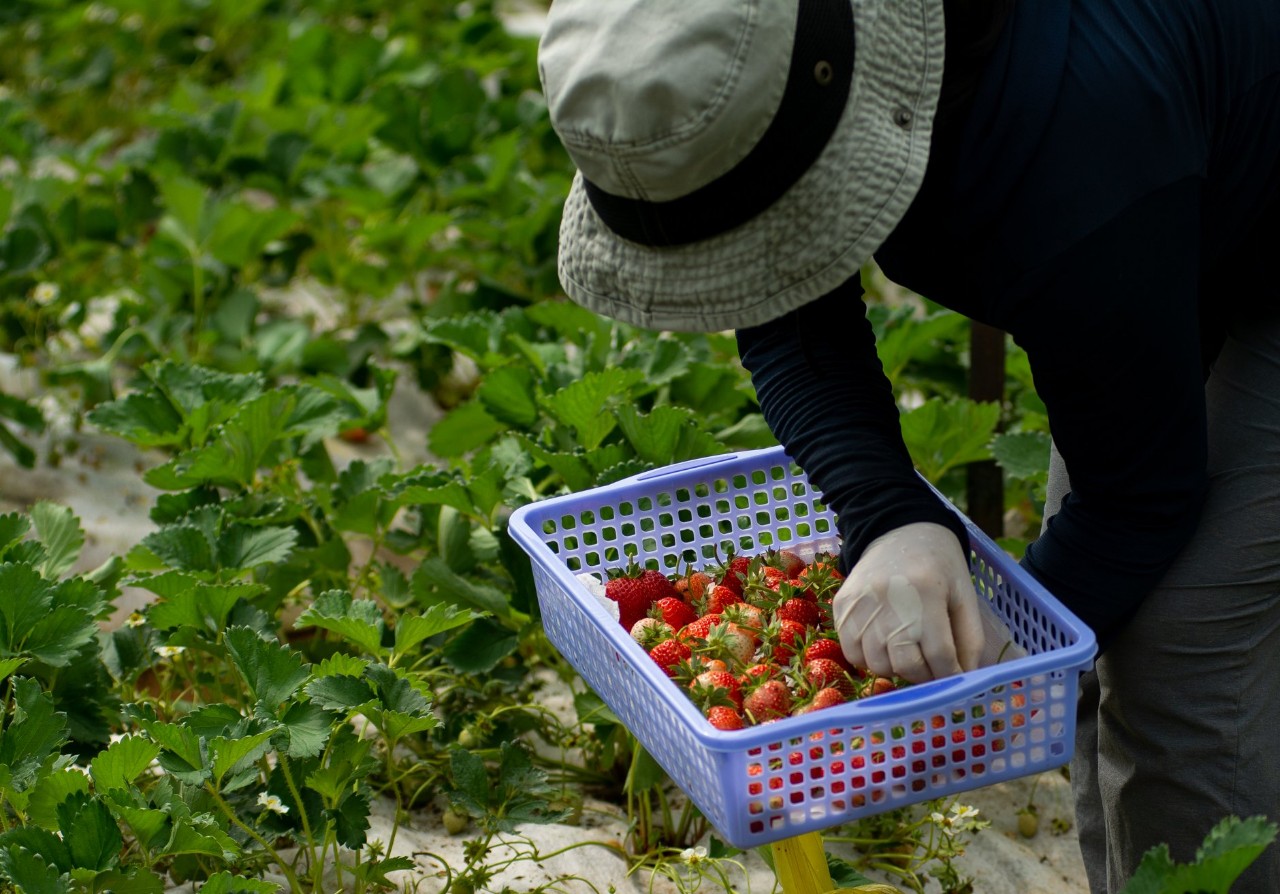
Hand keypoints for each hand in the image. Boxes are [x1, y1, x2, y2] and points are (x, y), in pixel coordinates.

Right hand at [833, 522, 984, 682]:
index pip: (940, 655)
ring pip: (877, 665)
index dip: (951, 675)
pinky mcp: (841, 606)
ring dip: (896, 668)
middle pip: (906, 665)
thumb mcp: (964, 597)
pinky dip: (868, 659)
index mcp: (927, 593)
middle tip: (930, 667)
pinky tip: (882, 644)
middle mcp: (889, 598)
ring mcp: (860, 603)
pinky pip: (852, 653)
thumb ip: (970, 641)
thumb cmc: (939, 567)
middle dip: (924, 676)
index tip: (954, 677)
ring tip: (906, 652)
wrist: (900, 531)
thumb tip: (965, 680)